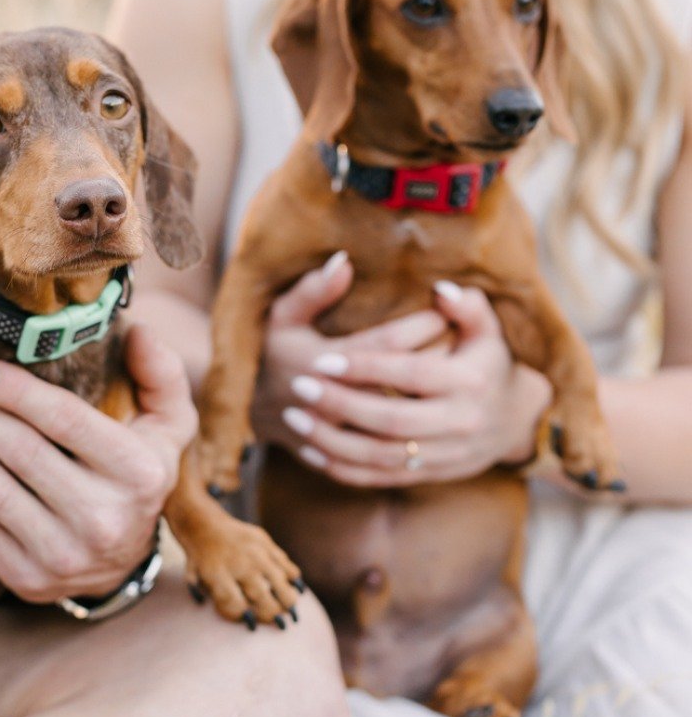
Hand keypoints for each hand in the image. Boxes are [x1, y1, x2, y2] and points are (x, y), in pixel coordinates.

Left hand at [0, 324, 194, 603]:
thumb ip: (160, 373)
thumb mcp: (167, 423)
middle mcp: (105, 518)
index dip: (16, 390)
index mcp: (140, 473)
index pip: (65, 420)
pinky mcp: (30, 581)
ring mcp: (66, 555)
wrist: (125, 561)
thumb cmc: (138, 472)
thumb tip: (137, 332)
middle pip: (21, 453)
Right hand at [251, 251, 448, 443]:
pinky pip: (395, 452)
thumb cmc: (276, 354)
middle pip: (405, 383)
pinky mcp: (350, 456)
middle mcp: (336, 401)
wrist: (256, 410)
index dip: (422, 325)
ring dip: (435, 397)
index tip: (441, 312)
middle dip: (438, 358)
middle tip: (460, 340)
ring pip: (406, 422)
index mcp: (324, 362)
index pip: (388, 344)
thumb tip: (344, 261)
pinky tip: (434, 414)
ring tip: (454, 374)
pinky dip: (420, 432)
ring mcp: (344, 433)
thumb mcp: (284, 317)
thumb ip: (312, 291)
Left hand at [274, 274, 551, 486]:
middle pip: (392, 419)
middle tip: (299, 386)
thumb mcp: (485, 329)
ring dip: (333, 441)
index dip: (366, 367)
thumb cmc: (486, 362)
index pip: (411, 373)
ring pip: (382, 455)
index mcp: (469, 382)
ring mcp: (445, 455)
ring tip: (294, 419)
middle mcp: (460, 423)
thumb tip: (439, 288)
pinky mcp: (430, 475)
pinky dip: (344, 469)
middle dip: (341, 404)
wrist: (513, 421)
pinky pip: (382, 478)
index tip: (323, 359)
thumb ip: (465, 306)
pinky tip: (310, 451)